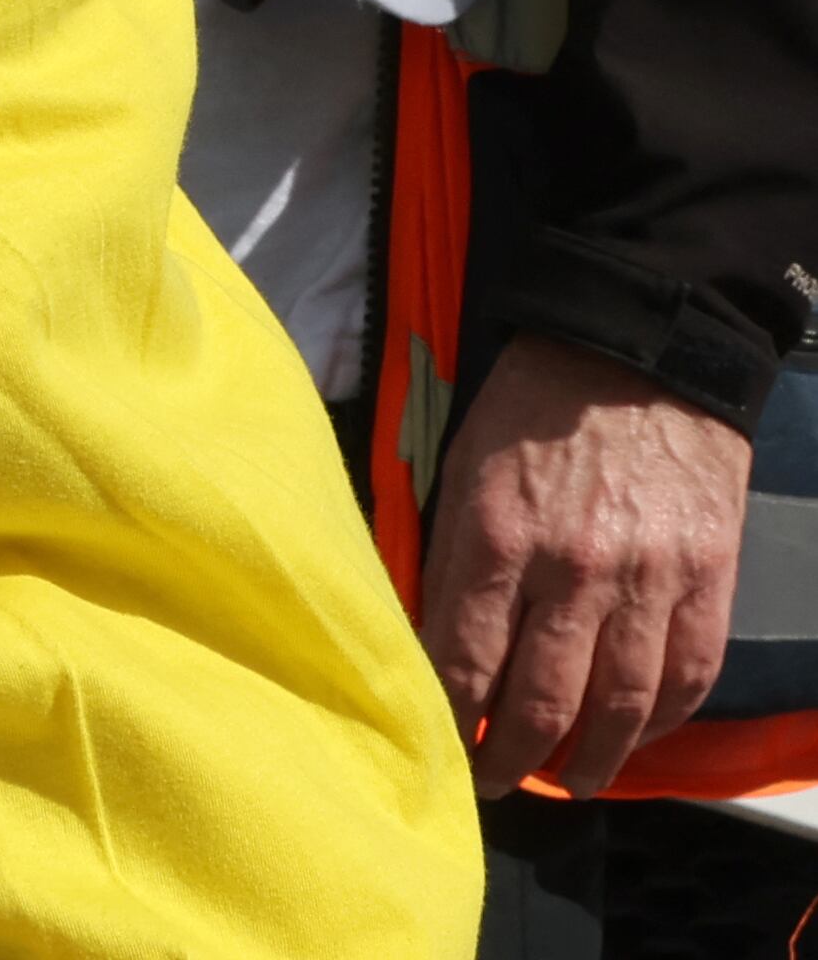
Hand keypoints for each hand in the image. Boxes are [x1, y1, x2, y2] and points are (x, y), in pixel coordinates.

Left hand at [417, 332, 752, 795]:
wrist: (636, 349)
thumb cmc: (529, 404)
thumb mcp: (459, 464)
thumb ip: (449, 551)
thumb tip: (426, 631)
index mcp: (493, 533)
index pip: (461, 656)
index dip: (448, 716)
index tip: (436, 745)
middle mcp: (570, 567)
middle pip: (538, 697)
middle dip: (510, 756)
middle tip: (493, 784)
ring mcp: (646, 576)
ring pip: (619, 703)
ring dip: (590, 759)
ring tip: (566, 783)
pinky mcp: (706, 574)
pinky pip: (688, 672)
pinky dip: (663, 721)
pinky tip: (638, 739)